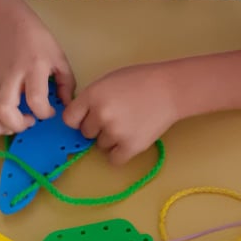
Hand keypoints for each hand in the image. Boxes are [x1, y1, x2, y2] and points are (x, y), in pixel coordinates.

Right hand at [0, 13, 74, 136]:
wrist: (9, 23)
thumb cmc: (38, 40)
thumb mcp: (59, 57)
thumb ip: (67, 83)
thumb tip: (65, 106)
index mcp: (34, 67)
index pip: (36, 99)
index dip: (44, 113)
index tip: (50, 112)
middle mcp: (12, 75)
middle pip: (5, 109)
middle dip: (18, 125)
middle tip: (29, 121)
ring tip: (13, 125)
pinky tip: (1, 121)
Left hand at [63, 63, 178, 164]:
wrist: (170, 89)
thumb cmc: (139, 80)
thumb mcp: (109, 81)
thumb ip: (92, 98)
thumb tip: (80, 117)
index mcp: (93, 95)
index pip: (70, 118)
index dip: (78, 119)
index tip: (86, 118)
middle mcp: (100, 114)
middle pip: (86, 133)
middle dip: (97, 127)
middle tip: (116, 116)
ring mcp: (115, 132)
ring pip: (101, 145)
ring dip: (111, 138)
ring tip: (129, 123)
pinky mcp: (130, 147)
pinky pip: (114, 159)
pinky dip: (121, 152)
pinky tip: (130, 138)